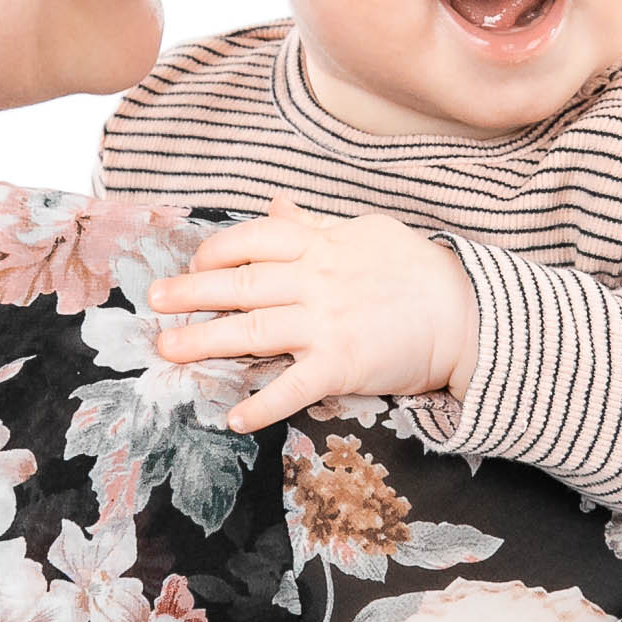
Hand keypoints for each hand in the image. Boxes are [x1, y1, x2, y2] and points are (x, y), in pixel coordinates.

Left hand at [146, 194, 479, 431]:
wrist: (467, 312)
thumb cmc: (414, 269)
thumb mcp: (362, 232)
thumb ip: (313, 224)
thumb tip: (274, 205)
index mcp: (318, 244)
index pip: (252, 240)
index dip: (216, 252)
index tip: (194, 263)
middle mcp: (314, 280)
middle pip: (239, 285)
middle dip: (191, 293)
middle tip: (155, 300)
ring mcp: (326, 323)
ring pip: (252, 331)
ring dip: (204, 342)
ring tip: (167, 350)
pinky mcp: (342, 364)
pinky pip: (292, 387)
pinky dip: (261, 403)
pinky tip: (232, 416)